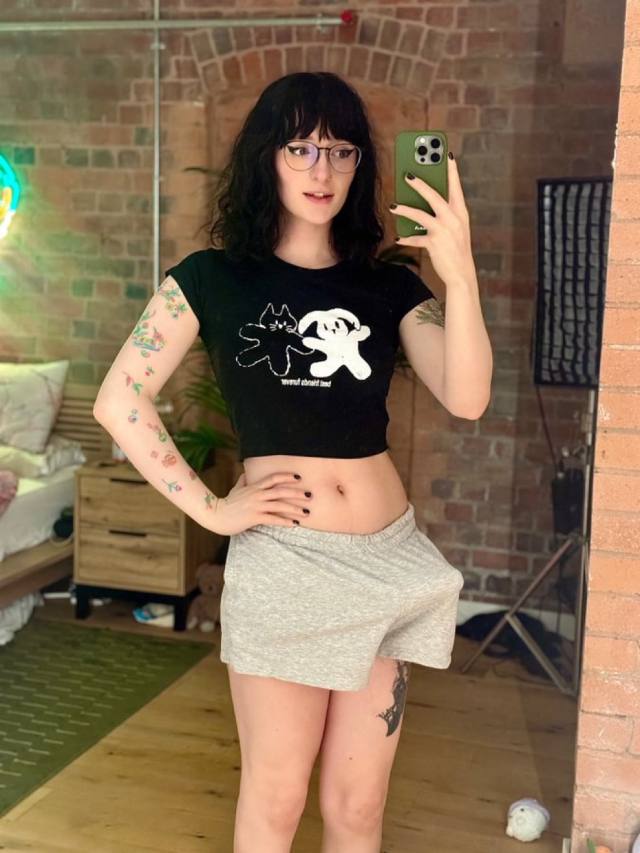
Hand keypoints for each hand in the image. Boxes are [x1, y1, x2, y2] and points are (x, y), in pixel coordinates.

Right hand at [206, 470, 311, 534]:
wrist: (216, 515)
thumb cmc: (226, 503)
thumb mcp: (235, 490)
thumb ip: (242, 481)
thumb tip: (245, 473)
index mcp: (254, 487)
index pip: (273, 478)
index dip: (287, 477)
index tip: (299, 477)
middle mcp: (257, 494)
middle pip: (281, 490)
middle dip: (297, 493)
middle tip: (310, 495)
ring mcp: (256, 505)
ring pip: (279, 505)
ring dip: (294, 508)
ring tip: (306, 512)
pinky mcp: (254, 517)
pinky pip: (273, 519)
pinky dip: (285, 521)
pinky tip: (294, 524)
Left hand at [390, 154, 476, 288]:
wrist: (461, 274)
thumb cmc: (456, 249)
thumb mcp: (456, 228)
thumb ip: (444, 214)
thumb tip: (422, 203)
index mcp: (461, 212)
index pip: (456, 187)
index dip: (451, 170)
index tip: (447, 154)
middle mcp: (454, 218)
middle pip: (434, 195)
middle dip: (420, 184)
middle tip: (407, 174)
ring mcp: (444, 230)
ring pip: (420, 214)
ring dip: (405, 209)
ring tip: (393, 206)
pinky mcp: (434, 243)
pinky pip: (416, 238)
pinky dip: (406, 238)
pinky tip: (399, 237)